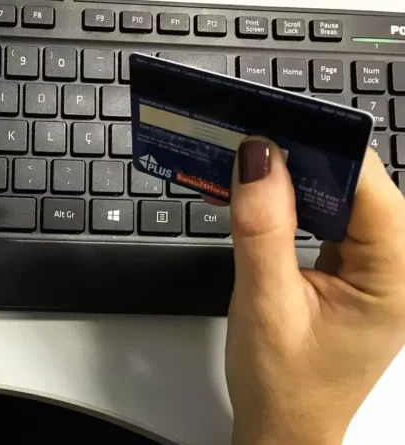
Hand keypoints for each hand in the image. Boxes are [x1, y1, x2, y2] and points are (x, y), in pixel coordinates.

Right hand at [226, 138, 404, 444]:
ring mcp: (376, 266)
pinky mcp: (351, 267)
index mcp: (394, 276)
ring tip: (250, 161)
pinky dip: (292, 201)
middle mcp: (396, 265)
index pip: (368, 186)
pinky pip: (326, 216)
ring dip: (294, 177)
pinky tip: (262, 193)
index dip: (323, 146)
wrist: (283, 429)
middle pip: (355, 184)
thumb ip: (262, 228)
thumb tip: (259, 157)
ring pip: (339, 196)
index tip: (275, 120)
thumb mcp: (265, 303)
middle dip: (302, 156)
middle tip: (250, 135)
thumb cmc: (284, 385)